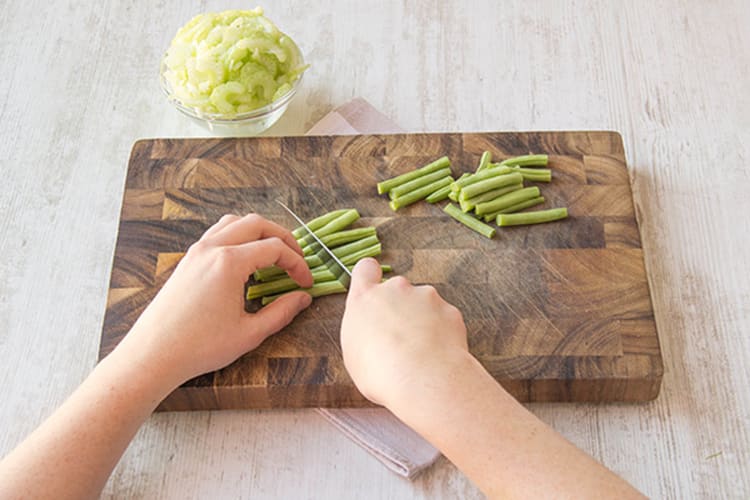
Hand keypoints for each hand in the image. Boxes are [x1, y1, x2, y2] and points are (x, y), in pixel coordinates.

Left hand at [117, 213, 313, 386]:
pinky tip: (245, 262)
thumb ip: (281, 312)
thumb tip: (302, 298)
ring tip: (273, 255)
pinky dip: (238, 238)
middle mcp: (212, 248)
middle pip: (257, 223)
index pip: (275, 248)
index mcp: (229, 262)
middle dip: (283, 238)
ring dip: (259, 232)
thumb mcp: (249, 333)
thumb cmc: (198, 347)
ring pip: (235, 222)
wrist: (153, 354)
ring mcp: (196, 252)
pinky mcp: (187, 260)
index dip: (297, 263)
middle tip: (296, 259)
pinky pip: (217, 234)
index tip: (305, 282)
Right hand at [340, 258, 468, 408]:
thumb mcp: (354, 354)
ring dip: (422, 320)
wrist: (423, 379)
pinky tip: (436, 354)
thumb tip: (372, 334)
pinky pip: (444, 318)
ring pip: (423, 304)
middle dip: (400, 307)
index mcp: (365, 298)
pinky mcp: (449, 310)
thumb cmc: (381, 372)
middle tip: (399, 338)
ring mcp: (426, 296)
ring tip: (420, 352)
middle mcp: (396, 289)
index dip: (370, 276)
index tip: (374, 290)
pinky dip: (442, 332)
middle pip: (397, 290)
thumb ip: (363, 332)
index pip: (365, 268)